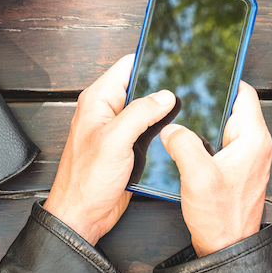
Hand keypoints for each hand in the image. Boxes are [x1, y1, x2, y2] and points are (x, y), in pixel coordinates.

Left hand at [44, 55, 177, 244]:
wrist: (83, 216)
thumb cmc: (86, 180)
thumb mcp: (115, 140)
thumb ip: (140, 113)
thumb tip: (165, 95)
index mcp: (98, 100)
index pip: (127, 66)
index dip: (150, 59)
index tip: (173, 57)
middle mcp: (107, 111)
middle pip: (141, 86)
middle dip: (162, 87)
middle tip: (188, 87)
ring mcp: (118, 130)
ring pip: (148, 110)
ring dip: (163, 112)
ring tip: (186, 110)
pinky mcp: (128, 147)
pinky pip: (148, 131)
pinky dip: (161, 130)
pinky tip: (175, 131)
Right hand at [160, 83, 271, 256]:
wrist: (226, 249)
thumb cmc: (220, 218)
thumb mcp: (197, 176)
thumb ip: (183, 143)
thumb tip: (172, 127)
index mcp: (254, 139)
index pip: (244, 93)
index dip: (225, 79)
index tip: (205, 72)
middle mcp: (256, 145)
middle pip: (235, 107)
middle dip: (211, 99)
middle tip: (186, 94)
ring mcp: (249, 158)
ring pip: (227, 125)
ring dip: (207, 120)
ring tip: (183, 116)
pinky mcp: (238, 169)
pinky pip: (223, 142)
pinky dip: (208, 137)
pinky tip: (188, 141)